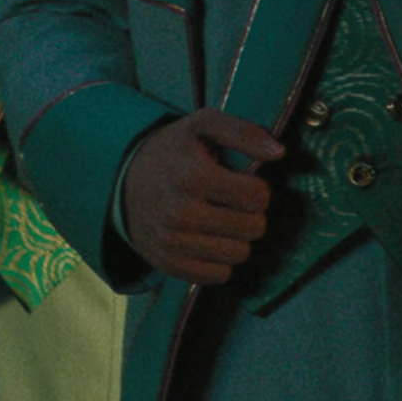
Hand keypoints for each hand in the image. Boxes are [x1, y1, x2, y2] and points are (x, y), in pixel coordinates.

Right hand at [118, 109, 283, 284]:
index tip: (243, 184)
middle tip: (232, 203)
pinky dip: (221, 260)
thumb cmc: (172, 151)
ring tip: (222, 221)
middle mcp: (180, 213)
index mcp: (193, 176)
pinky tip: (209, 240)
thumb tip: (278, 152)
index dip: (258, 189)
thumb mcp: (202, 125)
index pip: (257, 197)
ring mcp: (172, 242)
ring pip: (239, 254)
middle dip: (250, 215)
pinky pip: (219, 275)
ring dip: (238, 238)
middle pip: (253, 228)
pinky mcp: (168, 264)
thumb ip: (244, 132)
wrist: (123, 181)